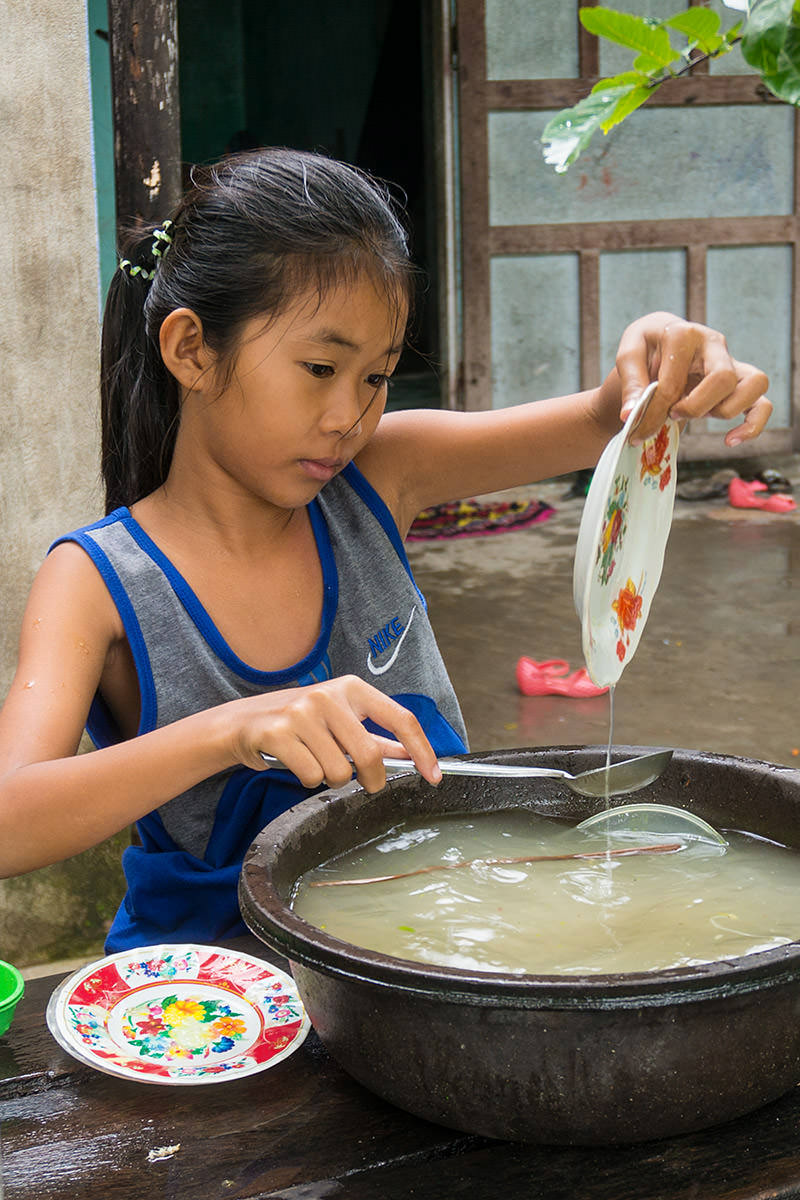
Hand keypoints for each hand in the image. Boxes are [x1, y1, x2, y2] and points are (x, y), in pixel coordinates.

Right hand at [225, 675, 441, 793]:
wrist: (240, 722)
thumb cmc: (297, 722)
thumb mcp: (339, 720)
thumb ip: (375, 737)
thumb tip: (410, 755)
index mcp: (351, 688)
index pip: (400, 718)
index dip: (422, 750)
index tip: (433, 775)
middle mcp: (327, 695)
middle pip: (369, 754)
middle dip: (373, 779)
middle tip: (367, 785)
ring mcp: (301, 712)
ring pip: (338, 771)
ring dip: (331, 779)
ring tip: (314, 762)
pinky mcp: (278, 733)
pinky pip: (311, 776)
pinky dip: (307, 779)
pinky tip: (295, 763)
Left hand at [607, 312, 770, 445]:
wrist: (659, 346)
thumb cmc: (645, 350)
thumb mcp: (628, 357)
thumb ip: (631, 384)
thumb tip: (630, 414)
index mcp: (682, 334)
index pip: (673, 382)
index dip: (654, 412)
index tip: (638, 428)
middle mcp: (714, 343)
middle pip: (722, 379)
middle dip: (694, 408)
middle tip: (672, 415)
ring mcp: (732, 361)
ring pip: (755, 384)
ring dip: (724, 411)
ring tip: (699, 417)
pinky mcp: (740, 380)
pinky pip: (762, 402)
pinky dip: (753, 424)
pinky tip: (730, 440)